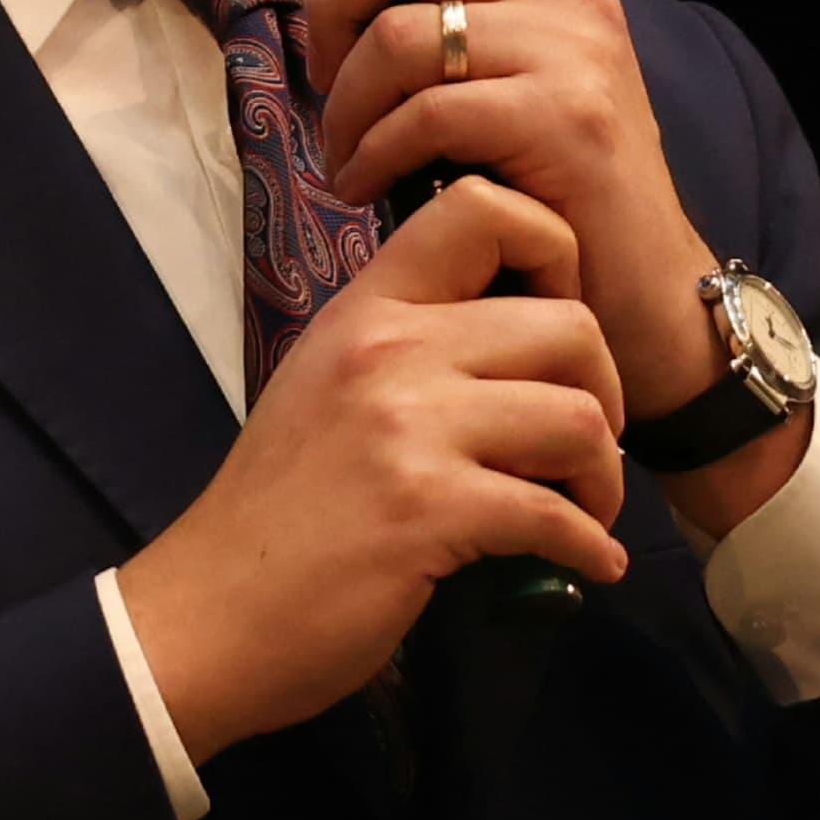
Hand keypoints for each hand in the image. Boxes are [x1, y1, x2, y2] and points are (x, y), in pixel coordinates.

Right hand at [114, 176, 629, 767]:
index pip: (481, 207)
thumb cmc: (276, 510)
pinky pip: (555, 516)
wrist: (213, 612)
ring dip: (603, 478)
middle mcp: (389, 350)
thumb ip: (407, 351)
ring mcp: (408, 428)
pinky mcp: (429, 510)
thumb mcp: (327, 388)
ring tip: (583, 511)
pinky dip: (590, 548)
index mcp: (367, 311)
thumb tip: (515, 352)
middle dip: (605, 394)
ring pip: (578, 418)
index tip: (550, 336)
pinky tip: (586, 566)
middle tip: (584, 448)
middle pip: (570, 325)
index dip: (552, 256)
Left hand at [299, 0, 731, 424]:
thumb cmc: (558, 190)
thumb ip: (463, 12)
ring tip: (344, 155)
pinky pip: (424, 112)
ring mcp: (572, 53)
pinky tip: (368, 187)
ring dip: (344, 102)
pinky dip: (372, 154)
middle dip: (335, 0)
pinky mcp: (562, 122)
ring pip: (403, 31)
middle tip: (323, 74)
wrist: (645, 290)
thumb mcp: (521, 76)